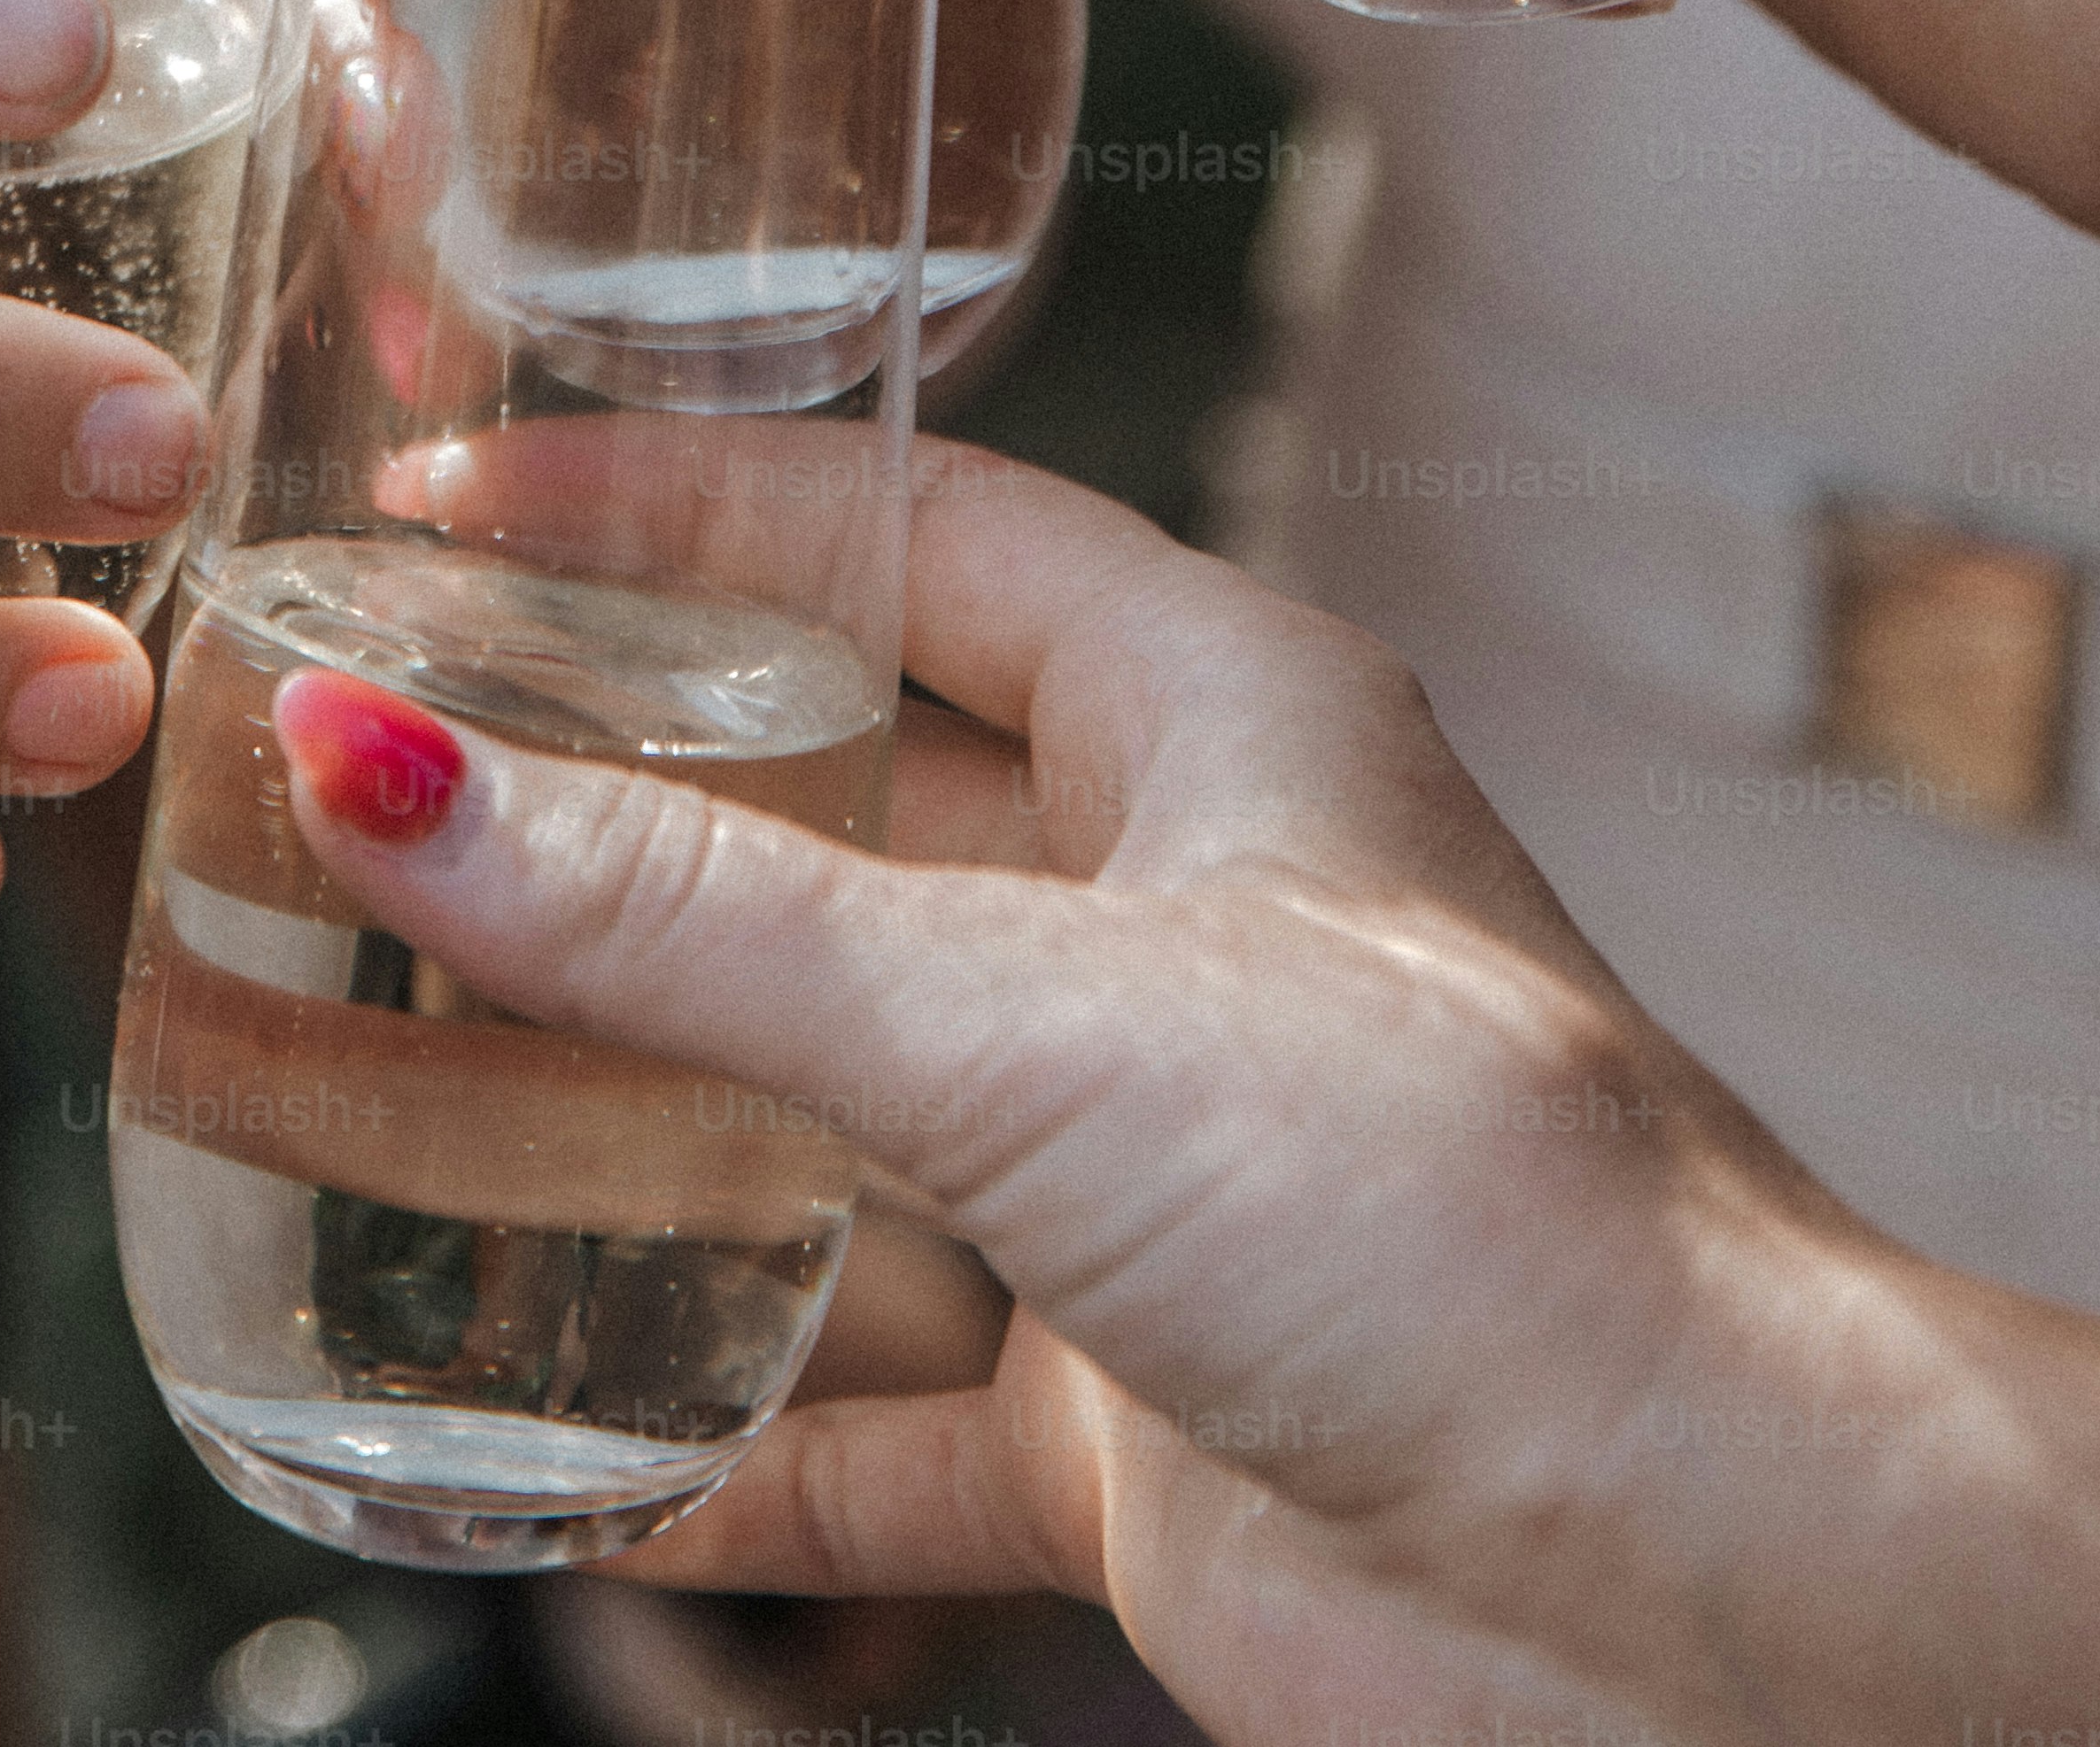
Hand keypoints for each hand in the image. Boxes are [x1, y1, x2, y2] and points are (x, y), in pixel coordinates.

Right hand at [273, 450, 2099, 1742]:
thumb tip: (391, 773)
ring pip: (849, 1101)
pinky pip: (889, 1403)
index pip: (915, 532)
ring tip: (398, 1078)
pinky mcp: (1145, 1405)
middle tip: (389, 774)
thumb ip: (697, 918)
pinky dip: (738, 1429)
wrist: (1710, 1602)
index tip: (463, 495)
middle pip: (856, 806)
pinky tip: (570, 1448)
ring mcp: (1158, 1166)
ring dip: (648, 1109)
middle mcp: (1184, 914)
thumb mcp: (1032, 1018)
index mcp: (1215, 724)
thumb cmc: (1468, 1217)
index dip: (695, 494)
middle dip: (634, 797)